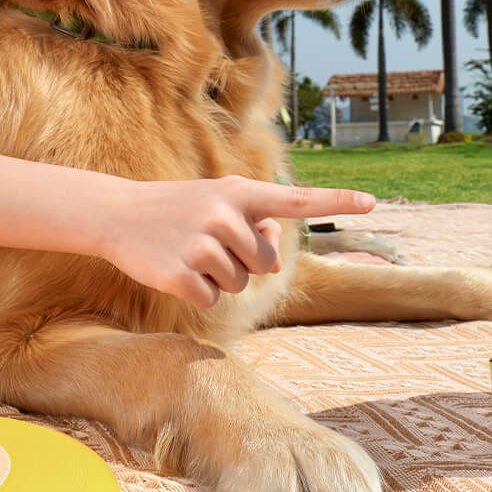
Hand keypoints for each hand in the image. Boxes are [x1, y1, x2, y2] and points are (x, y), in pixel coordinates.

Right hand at [101, 176, 375, 307]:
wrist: (119, 214)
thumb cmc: (178, 210)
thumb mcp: (217, 203)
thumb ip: (254, 222)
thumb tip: (276, 254)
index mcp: (240, 193)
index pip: (296, 200)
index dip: (337, 202)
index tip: (372, 203)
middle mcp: (225, 214)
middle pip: (265, 262)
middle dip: (243, 263)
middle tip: (208, 244)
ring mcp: (202, 244)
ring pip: (240, 283)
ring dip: (220, 278)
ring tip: (190, 253)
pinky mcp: (182, 274)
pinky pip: (213, 299)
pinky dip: (199, 294)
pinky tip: (177, 272)